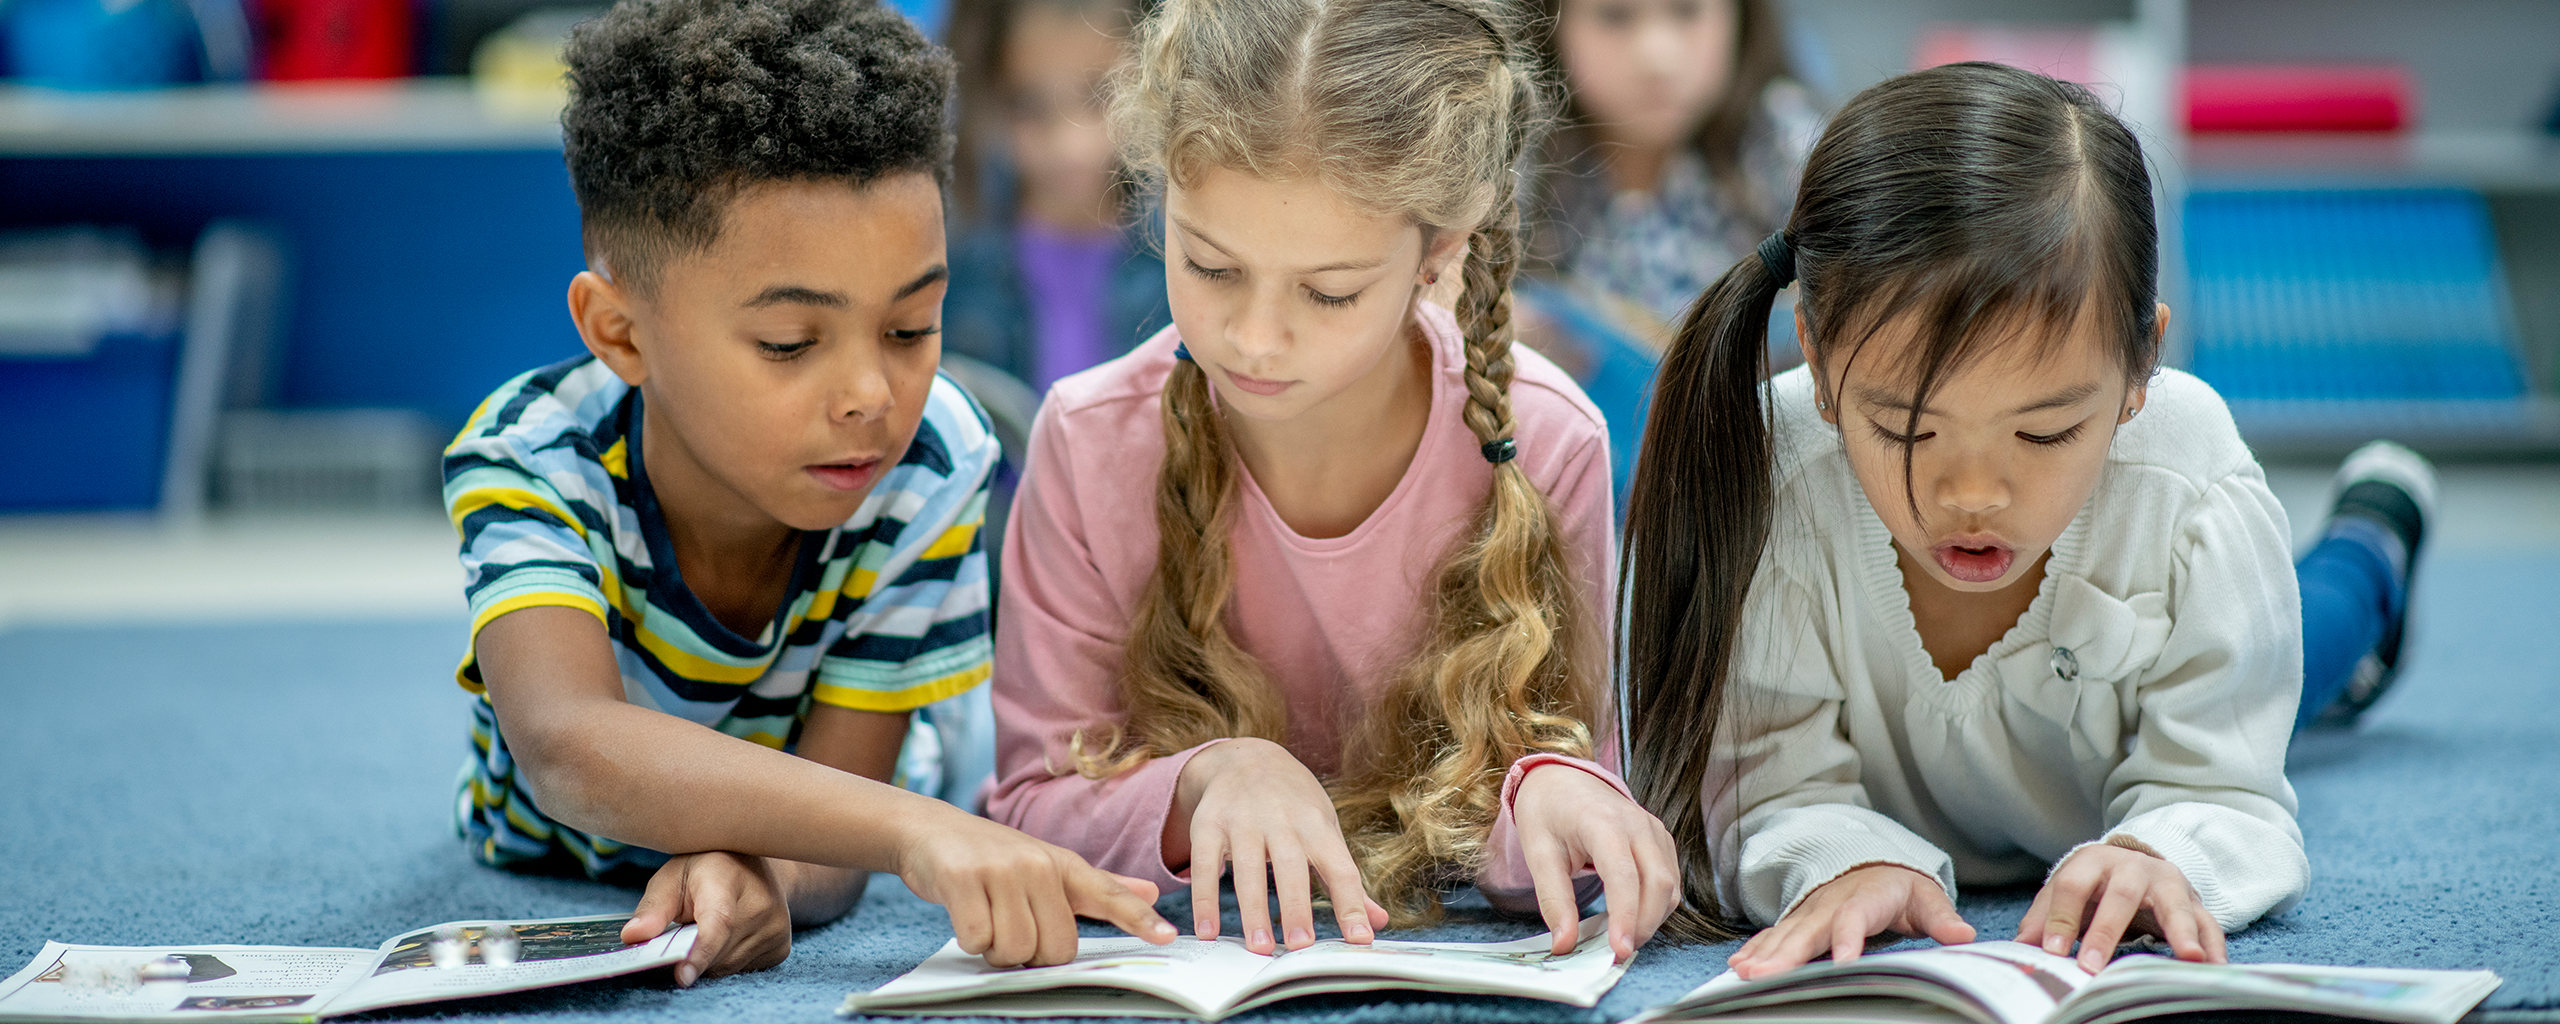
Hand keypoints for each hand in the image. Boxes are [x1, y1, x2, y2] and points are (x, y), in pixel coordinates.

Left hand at [621, 851, 791, 987]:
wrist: (758, 866)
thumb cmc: (707, 869)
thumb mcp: (674, 875)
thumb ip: (653, 906)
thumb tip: (632, 936)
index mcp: (728, 878)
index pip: (719, 922)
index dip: (700, 952)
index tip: (682, 976)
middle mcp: (761, 904)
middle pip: (716, 952)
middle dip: (690, 954)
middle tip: (683, 932)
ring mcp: (777, 928)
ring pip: (726, 967)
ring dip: (707, 958)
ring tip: (706, 928)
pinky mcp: (781, 948)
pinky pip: (741, 970)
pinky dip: (724, 961)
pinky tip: (727, 937)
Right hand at [895, 810, 1176, 967]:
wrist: (930, 828)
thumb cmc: (994, 856)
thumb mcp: (1050, 864)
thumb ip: (1099, 887)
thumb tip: (1152, 892)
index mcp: (1064, 865)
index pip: (1109, 895)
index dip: (1138, 919)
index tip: (1168, 937)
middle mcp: (1039, 864)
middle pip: (1056, 948)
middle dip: (1031, 954)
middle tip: (1010, 927)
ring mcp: (1001, 869)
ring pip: (1016, 949)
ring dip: (997, 950)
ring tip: (987, 918)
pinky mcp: (963, 879)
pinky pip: (978, 939)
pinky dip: (969, 941)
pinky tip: (965, 914)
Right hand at [1172, 738, 1388, 953]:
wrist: (1246, 757)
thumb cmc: (1295, 804)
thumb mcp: (1326, 830)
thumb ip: (1346, 880)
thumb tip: (1378, 922)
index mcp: (1317, 825)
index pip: (1341, 867)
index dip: (1351, 904)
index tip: (1359, 939)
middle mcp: (1281, 820)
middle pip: (1291, 867)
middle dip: (1296, 908)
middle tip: (1299, 948)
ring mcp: (1243, 820)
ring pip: (1247, 868)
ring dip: (1252, 910)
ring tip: (1259, 947)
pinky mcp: (1209, 823)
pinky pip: (1204, 864)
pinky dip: (1204, 899)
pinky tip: (1207, 930)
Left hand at [1512, 763, 1678, 961]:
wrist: (1562, 779)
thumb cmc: (1548, 811)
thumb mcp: (1538, 853)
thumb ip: (1553, 900)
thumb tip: (1564, 944)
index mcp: (1602, 822)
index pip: (1624, 875)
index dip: (1626, 916)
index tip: (1619, 950)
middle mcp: (1637, 823)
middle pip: (1659, 884)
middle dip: (1644, 925)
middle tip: (1618, 952)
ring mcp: (1654, 829)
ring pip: (1670, 885)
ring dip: (1652, 918)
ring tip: (1622, 936)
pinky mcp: (1661, 839)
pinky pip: (1670, 879)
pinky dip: (1657, 904)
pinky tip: (1633, 915)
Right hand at [1728, 864, 1973, 979]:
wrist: (1871, 864)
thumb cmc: (1899, 886)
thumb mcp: (1926, 898)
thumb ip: (1941, 918)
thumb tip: (1964, 935)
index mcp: (1865, 898)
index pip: (1854, 919)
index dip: (1847, 940)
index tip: (1842, 963)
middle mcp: (1831, 904)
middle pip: (1807, 930)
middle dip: (1785, 953)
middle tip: (1764, 975)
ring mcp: (1810, 912)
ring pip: (1784, 934)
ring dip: (1763, 954)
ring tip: (1743, 973)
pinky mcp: (1797, 921)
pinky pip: (1773, 935)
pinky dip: (1755, 950)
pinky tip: (1739, 966)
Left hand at [2018, 842, 2223, 971]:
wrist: (2137, 862)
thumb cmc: (2096, 884)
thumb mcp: (2067, 890)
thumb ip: (2043, 917)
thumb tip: (2021, 947)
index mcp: (2095, 861)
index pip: (2072, 886)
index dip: (2060, 918)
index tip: (2050, 951)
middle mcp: (2134, 867)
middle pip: (2120, 895)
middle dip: (2105, 931)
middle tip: (2091, 965)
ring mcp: (2169, 883)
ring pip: (2175, 905)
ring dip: (2182, 932)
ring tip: (2189, 957)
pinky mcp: (2194, 902)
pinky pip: (2208, 923)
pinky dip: (2213, 946)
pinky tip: (2213, 967)